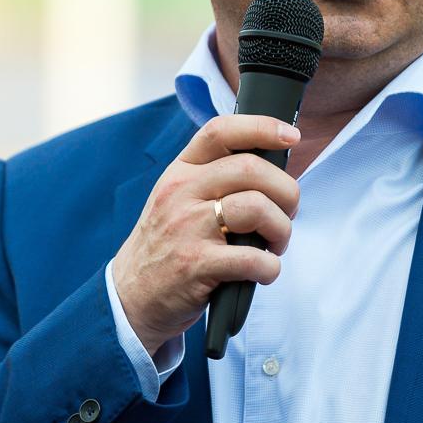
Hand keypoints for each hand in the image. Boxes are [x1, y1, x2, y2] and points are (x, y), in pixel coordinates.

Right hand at [111, 114, 301, 353]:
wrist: (132, 296)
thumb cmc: (169, 244)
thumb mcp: (178, 199)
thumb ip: (215, 178)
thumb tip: (275, 169)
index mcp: (180, 172)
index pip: (221, 131)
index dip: (261, 127)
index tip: (291, 135)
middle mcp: (181, 193)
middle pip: (250, 168)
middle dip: (286, 190)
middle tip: (289, 212)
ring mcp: (187, 228)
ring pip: (256, 208)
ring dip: (281, 228)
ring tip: (276, 244)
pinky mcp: (195, 264)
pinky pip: (252, 258)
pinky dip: (270, 266)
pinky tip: (264, 271)